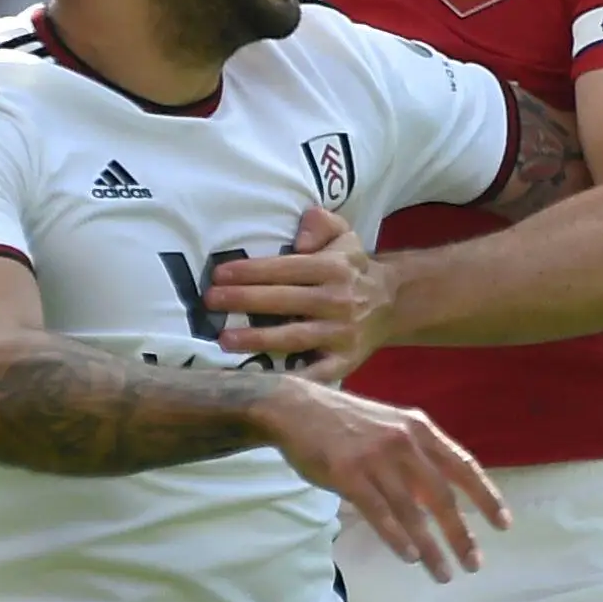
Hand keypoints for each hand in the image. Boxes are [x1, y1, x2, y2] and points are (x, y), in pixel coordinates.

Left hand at [207, 208, 396, 382]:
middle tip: (210, 302)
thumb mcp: (343, 233)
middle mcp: (338, 300)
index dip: (251, 271)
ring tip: (224, 340)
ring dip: (257, 339)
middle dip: (244, 300)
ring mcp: (341, 334)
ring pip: (294, 337)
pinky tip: (260, 379)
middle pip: (285, 301)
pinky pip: (314, 373)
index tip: (218, 275)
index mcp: (334, 268)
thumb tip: (299, 241)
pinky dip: (290, 378)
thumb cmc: (352, 267)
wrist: (392, 302)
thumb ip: (320, 223)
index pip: (286, 268)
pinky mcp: (345, 362)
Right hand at [254, 381, 509, 582]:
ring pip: (412, 512)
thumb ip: (418, 457)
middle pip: (442, 496)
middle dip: (460, 534)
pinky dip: (397, 538)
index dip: (486, 496)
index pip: (463, 465)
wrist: (298, 408)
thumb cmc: (348, 423)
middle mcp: (405, 442)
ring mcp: (376, 458)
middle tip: (474, 564)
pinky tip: (410, 556)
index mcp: (420, 429)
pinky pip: (380, 513)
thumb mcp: (392, 427)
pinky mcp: (348, 475)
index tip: (504, 524)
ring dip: (431, 548)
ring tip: (442, 574)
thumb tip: (442, 499)